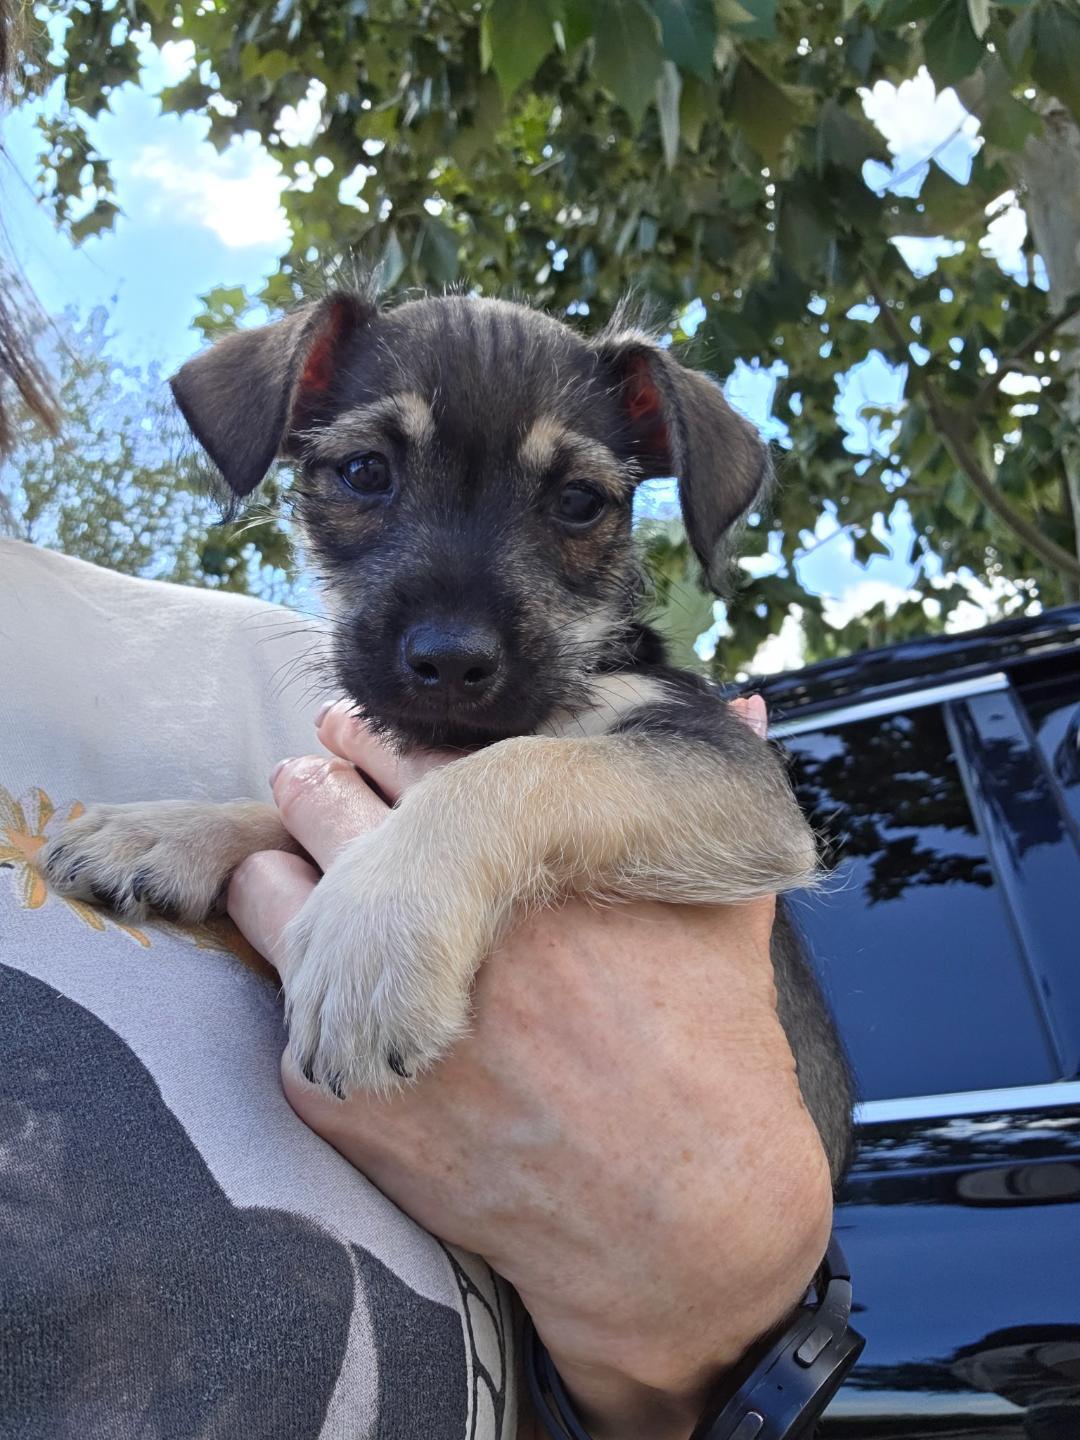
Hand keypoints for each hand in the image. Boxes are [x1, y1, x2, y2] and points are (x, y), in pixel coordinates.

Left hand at [227, 698, 831, 1439]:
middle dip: (321, 780)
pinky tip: (317, 970)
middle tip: (319, 771)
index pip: (412, 754)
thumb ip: (710, 796)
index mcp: (534, 855)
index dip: (380, 737)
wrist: (682, 1227)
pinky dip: (295, 978)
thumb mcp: (728, 909)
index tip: (362, 731)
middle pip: (326, 802)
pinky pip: (277, 1001)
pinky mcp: (343, 1091)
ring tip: (299, 858)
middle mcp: (446, 916)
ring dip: (284, 866)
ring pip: (270, 889)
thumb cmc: (714, 1057)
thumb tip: (754, 702)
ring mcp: (383, 1005)